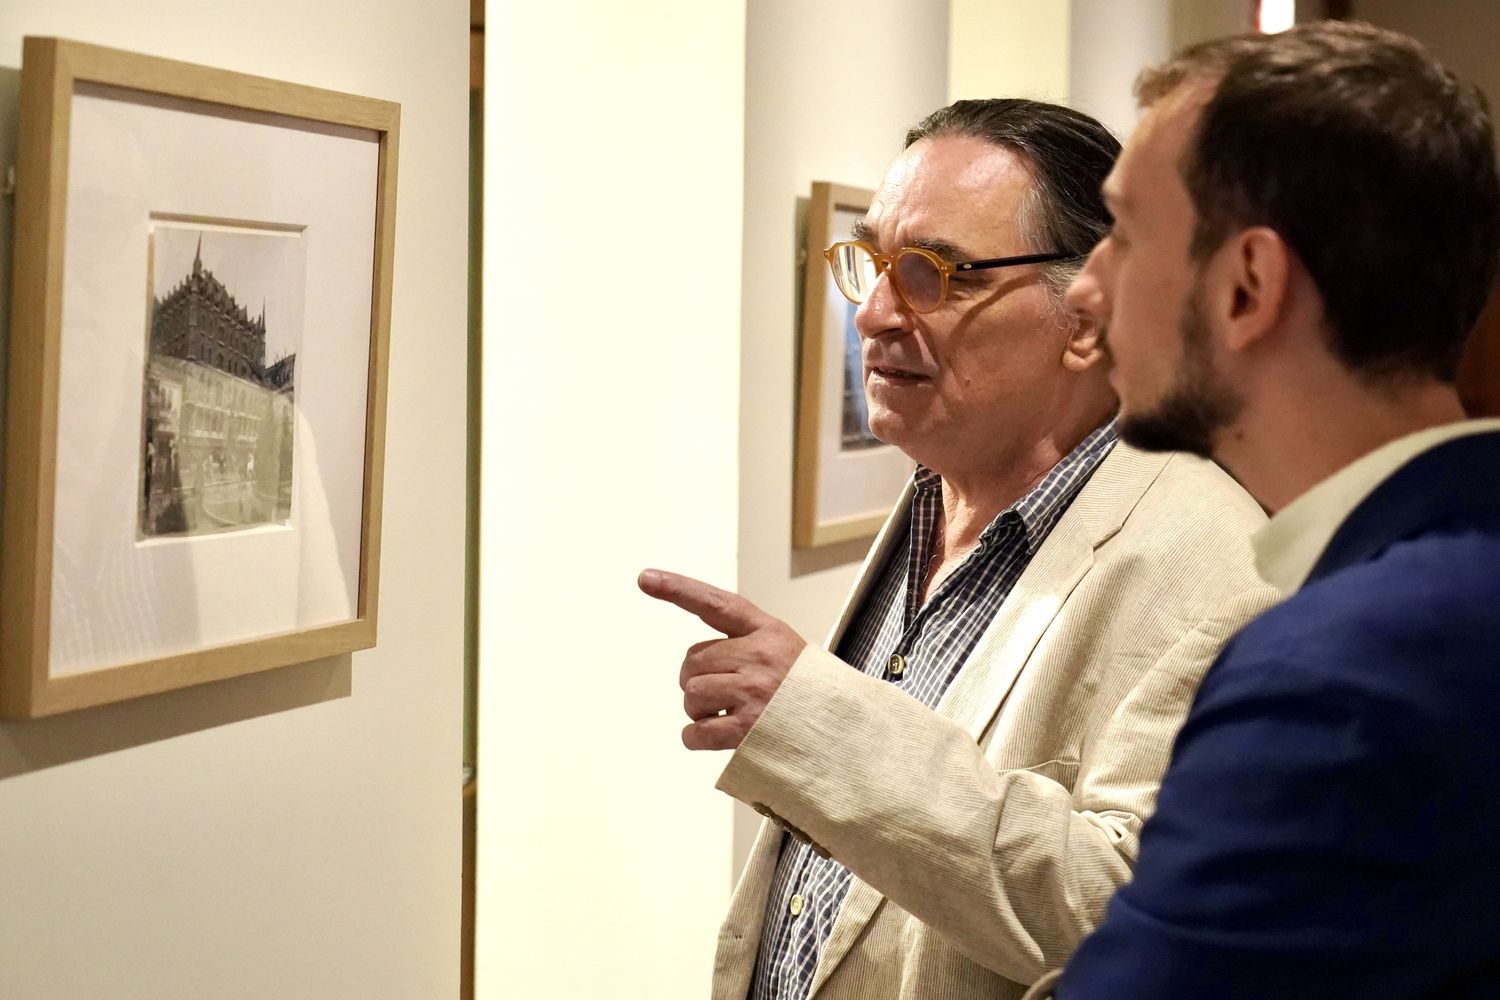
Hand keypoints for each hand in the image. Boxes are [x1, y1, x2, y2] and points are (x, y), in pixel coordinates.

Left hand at [638, 568, 807, 750]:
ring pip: (691, 694)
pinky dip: (694, 737)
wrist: (845, 728)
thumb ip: (745, 646)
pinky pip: (696, 731)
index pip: (716, 604)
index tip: (646, 578)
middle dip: (696, 679)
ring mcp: (753, 691)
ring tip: (724, 714)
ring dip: (697, 709)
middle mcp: (758, 656)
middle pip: (693, 661)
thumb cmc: (808, 690)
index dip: (678, 590)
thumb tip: (694, 667)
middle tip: (719, 694)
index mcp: (766, 631)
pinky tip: (712, 736)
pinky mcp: (748, 728)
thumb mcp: (785, 649)